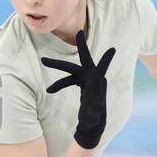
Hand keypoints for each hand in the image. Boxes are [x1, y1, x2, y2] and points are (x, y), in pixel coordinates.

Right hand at [40, 29, 116, 149]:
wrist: (93, 124)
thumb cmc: (93, 121)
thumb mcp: (92, 118)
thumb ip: (92, 115)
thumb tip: (92, 116)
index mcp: (97, 85)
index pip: (101, 70)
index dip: (105, 60)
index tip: (113, 50)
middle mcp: (93, 79)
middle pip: (80, 63)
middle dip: (76, 50)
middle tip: (79, 32)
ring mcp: (87, 79)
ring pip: (71, 70)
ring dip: (58, 68)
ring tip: (43, 61)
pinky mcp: (83, 83)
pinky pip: (69, 79)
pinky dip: (59, 84)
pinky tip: (50, 91)